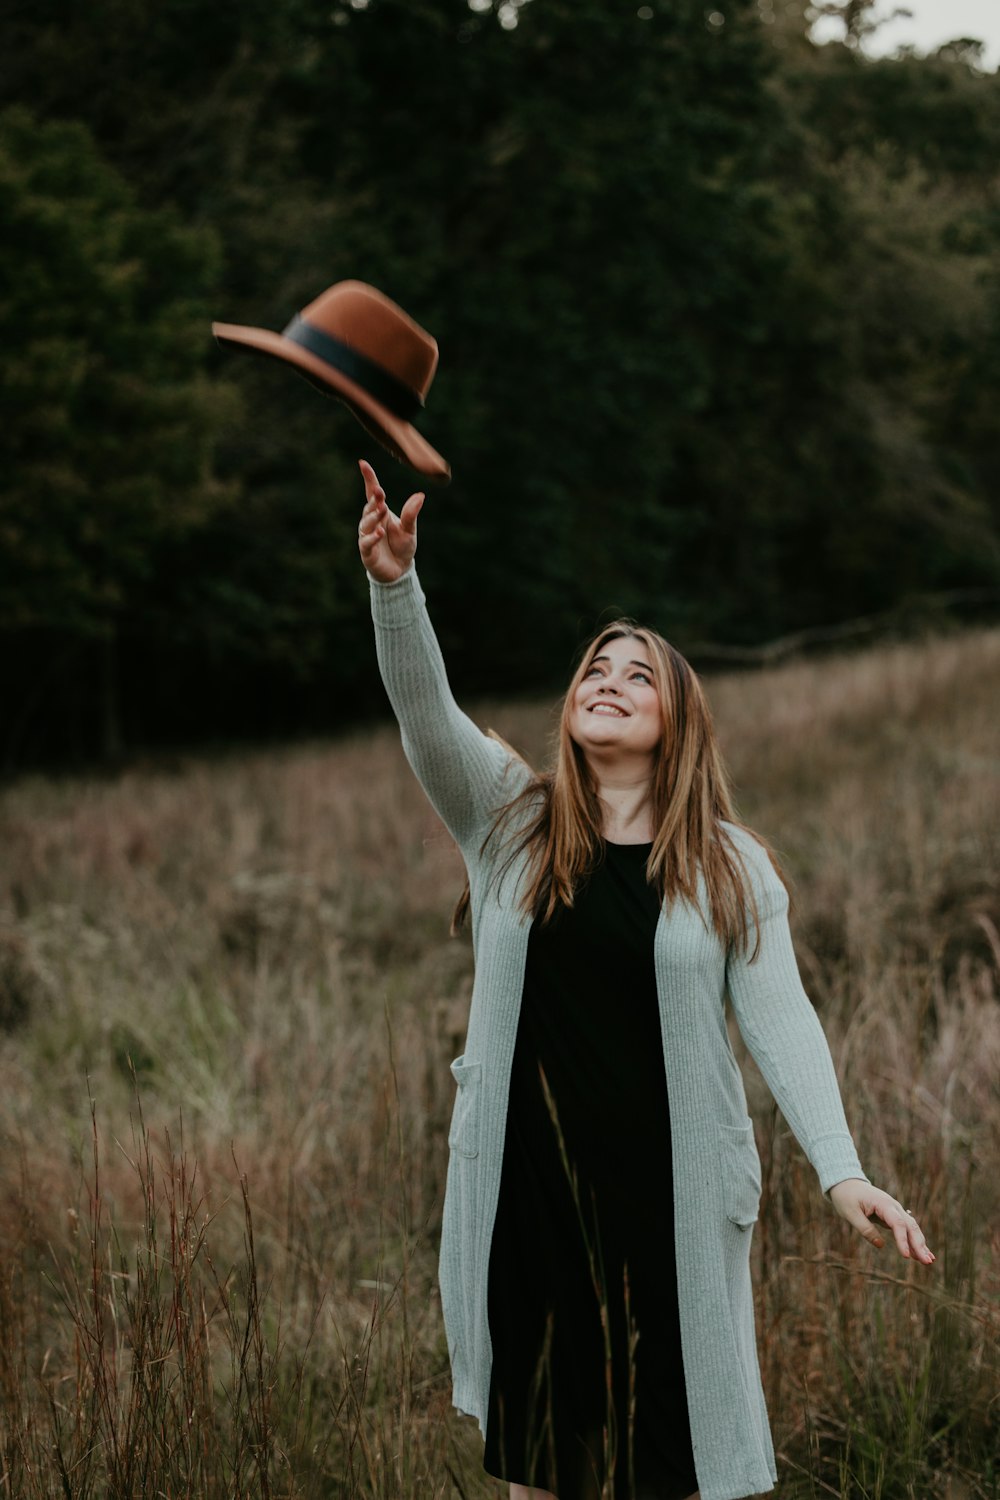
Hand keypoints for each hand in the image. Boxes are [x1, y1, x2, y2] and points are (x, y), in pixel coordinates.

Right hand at [357, 458, 423, 581]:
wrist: (400, 570)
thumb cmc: (402, 547)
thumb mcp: (410, 529)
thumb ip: (411, 514)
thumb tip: (420, 495)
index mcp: (381, 512)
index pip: (372, 493)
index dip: (368, 478)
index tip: (363, 463)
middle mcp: (372, 522)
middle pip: (369, 507)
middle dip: (374, 500)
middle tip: (380, 494)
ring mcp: (367, 536)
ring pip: (366, 523)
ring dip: (374, 516)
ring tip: (382, 511)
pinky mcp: (367, 551)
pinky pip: (366, 542)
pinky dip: (372, 537)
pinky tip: (379, 532)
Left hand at [828, 1178, 934, 1263]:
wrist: (847, 1183)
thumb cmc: (846, 1197)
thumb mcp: (850, 1213)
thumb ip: (865, 1228)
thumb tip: (880, 1244)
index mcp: (883, 1204)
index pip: (897, 1223)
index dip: (903, 1240)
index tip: (907, 1256)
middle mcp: (893, 1206)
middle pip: (910, 1226)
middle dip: (920, 1244)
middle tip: (927, 1262)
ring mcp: (895, 1210)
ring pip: (912, 1228)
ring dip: (921, 1244)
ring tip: (929, 1261)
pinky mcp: (893, 1216)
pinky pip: (906, 1229)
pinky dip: (914, 1240)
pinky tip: (922, 1253)